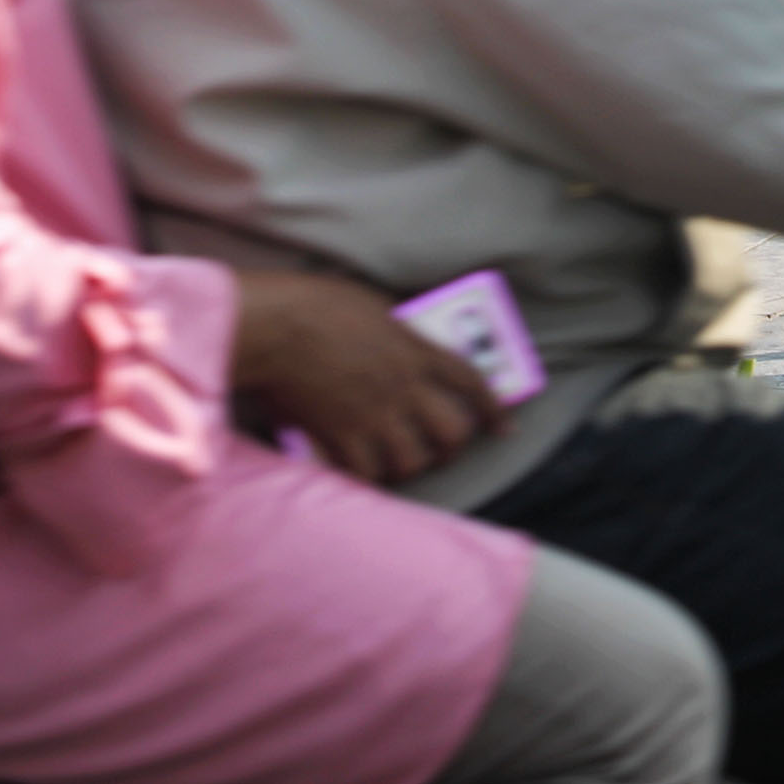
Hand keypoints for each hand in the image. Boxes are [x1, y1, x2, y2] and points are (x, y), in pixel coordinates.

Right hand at [229, 268, 502, 482]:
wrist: (278, 326)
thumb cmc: (320, 305)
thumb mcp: (377, 308)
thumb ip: (400, 335)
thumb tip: (406, 346)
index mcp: (417, 352)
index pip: (471, 383)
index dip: (493, 409)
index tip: (505, 427)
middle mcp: (403, 389)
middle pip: (452, 433)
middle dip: (453, 448)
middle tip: (443, 451)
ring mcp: (373, 416)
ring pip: (411, 462)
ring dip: (411, 467)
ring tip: (401, 465)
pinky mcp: (339, 436)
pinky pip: (365, 474)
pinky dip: (367, 478)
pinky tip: (362, 473)